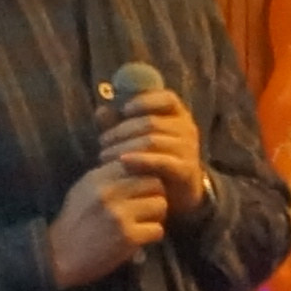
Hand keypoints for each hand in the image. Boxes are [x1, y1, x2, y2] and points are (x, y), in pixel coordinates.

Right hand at [44, 158, 168, 287]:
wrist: (56, 257)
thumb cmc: (73, 223)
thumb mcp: (83, 190)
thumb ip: (107, 176)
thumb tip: (134, 164)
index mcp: (98, 178)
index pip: (138, 163)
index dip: (144, 176)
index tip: (142, 188)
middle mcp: (110, 193)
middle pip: (155, 183)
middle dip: (155, 195)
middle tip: (148, 208)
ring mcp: (120, 215)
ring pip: (161, 204)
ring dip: (157, 216)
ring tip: (145, 223)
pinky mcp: (128, 238)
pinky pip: (157, 230)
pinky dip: (152, 236)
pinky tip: (141, 239)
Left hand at [101, 86, 205, 211]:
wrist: (175, 192)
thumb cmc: (153, 158)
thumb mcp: (134, 137)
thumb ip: (118, 123)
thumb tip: (102, 111)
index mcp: (177, 114)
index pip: (167, 98)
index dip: (145, 101)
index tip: (123, 109)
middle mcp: (186, 128)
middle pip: (152, 122)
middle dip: (122, 130)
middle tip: (102, 141)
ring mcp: (188, 149)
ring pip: (153, 141)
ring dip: (125, 147)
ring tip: (104, 155)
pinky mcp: (187, 170)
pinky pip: (162, 161)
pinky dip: (140, 160)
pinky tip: (122, 162)